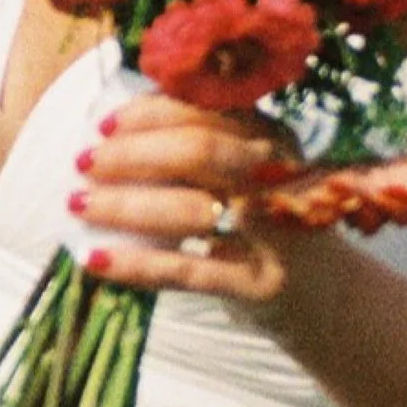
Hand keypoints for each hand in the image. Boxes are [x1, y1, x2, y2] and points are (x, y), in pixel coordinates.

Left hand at [66, 93, 308, 309]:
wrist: (329, 296)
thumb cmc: (264, 217)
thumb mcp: (246, 168)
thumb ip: (199, 141)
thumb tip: (111, 126)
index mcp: (269, 135)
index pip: (203, 110)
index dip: (148, 114)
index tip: (101, 125)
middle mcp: (280, 176)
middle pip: (199, 152)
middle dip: (131, 154)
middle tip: (82, 162)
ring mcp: (276, 234)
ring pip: (192, 210)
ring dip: (125, 206)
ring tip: (77, 203)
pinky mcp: (262, 285)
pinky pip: (189, 272)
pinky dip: (137, 265)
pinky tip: (95, 259)